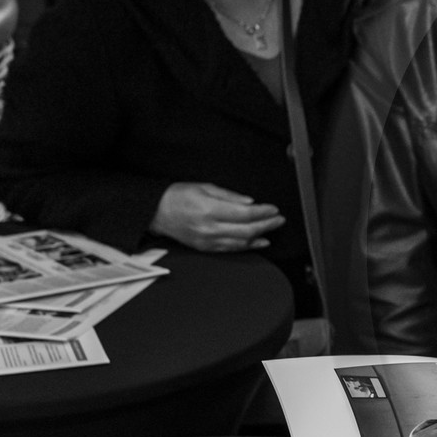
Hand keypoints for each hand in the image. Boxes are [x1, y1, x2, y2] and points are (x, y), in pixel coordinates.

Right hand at [150, 183, 283, 251]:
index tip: (274, 209)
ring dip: (260, 236)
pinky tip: (259, 242)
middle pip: (247, 230)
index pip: (245, 214)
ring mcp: (208, 240)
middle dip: (267, 224)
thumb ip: (230, 196)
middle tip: (279, 219)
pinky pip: (231, 248)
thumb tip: (250, 202)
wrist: (156, 212)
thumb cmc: (177, 197)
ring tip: (273, 229)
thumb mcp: (205, 187)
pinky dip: (248, 246)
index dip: (263, 212)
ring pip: (241, 242)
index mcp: (210, 210)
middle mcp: (210, 228)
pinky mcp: (205, 247)